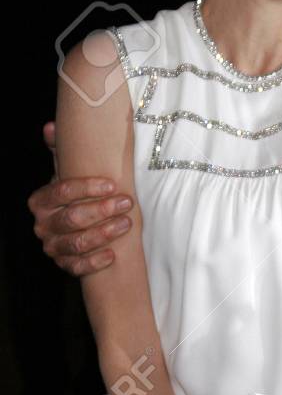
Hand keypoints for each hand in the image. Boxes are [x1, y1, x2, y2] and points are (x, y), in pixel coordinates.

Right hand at [29, 123, 133, 275]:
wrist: (82, 226)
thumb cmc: (80, 195)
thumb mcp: (70, 172)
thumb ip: (62, 150)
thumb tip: (51, 127)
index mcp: (41, 200)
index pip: (61, 191)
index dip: (87, 188)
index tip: (112, 184)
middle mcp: (42, 225)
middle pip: (71, 218)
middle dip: (101, 210)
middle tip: (127, 202)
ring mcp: (52, 246)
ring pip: (76, 243)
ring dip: (104, 234)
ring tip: (127, 223)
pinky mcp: (64, 265)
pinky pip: (77, 267)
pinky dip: (95, 262)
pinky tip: (112, 255)